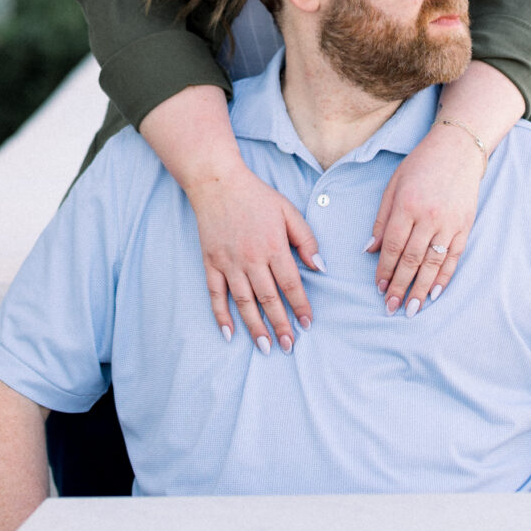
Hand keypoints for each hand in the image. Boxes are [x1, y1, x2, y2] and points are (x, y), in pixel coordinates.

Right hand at [186, 161, 322, 352]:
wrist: (217, 183)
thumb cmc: (256, 196)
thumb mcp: (288, 210)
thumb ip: (305, 239)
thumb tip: (320, 267)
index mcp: (273, 246)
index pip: (291, 284)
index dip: (300, 306)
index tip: (308, 324)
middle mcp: (251, 258)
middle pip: (269, 299)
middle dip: (281, 325)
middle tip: (289, 346)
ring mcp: (228, 263)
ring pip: (244, 302)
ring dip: (255, 327)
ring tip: (265, 347)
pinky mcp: (210, 263)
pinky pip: (216, 295)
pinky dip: (221, 315)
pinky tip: (229, 333)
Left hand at [366, 120, 483, 315]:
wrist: (458, 150)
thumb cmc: (420, 166)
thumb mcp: (393, 186)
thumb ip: (382, 219)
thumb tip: (371, 250)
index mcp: (407, 205)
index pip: (393, 246)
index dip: (385, 270)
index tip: (378, 288)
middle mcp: (429, 217)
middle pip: (412, 260)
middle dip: (400, 287)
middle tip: (391, 308)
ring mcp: (450, 223)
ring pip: (433, 264)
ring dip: (421, 289)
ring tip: (412, 308)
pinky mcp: (465, 226)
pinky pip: (453, 258)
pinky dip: (444, 277)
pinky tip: (435, 293)